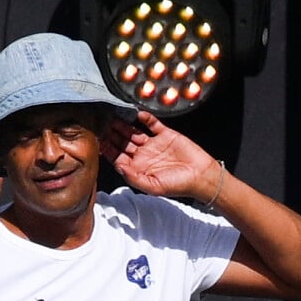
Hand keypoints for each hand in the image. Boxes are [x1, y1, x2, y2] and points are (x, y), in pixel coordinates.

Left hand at [100, 111, 217, 201]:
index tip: (99, 140)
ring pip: (134, 132)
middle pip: (122, 142)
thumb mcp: (153, 186)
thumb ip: (134, 177)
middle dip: (112, 134)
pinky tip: (137, 113)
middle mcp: (143, 155)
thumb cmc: (178, 185)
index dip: (108, 149)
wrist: (201, 176)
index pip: (117, 156)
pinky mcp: (165, 134)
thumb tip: (119, 167)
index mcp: (137, 167)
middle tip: (102, 124)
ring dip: (124, 125)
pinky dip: (145, 118)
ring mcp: (153, 144)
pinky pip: (152, 124)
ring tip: (114, 117)